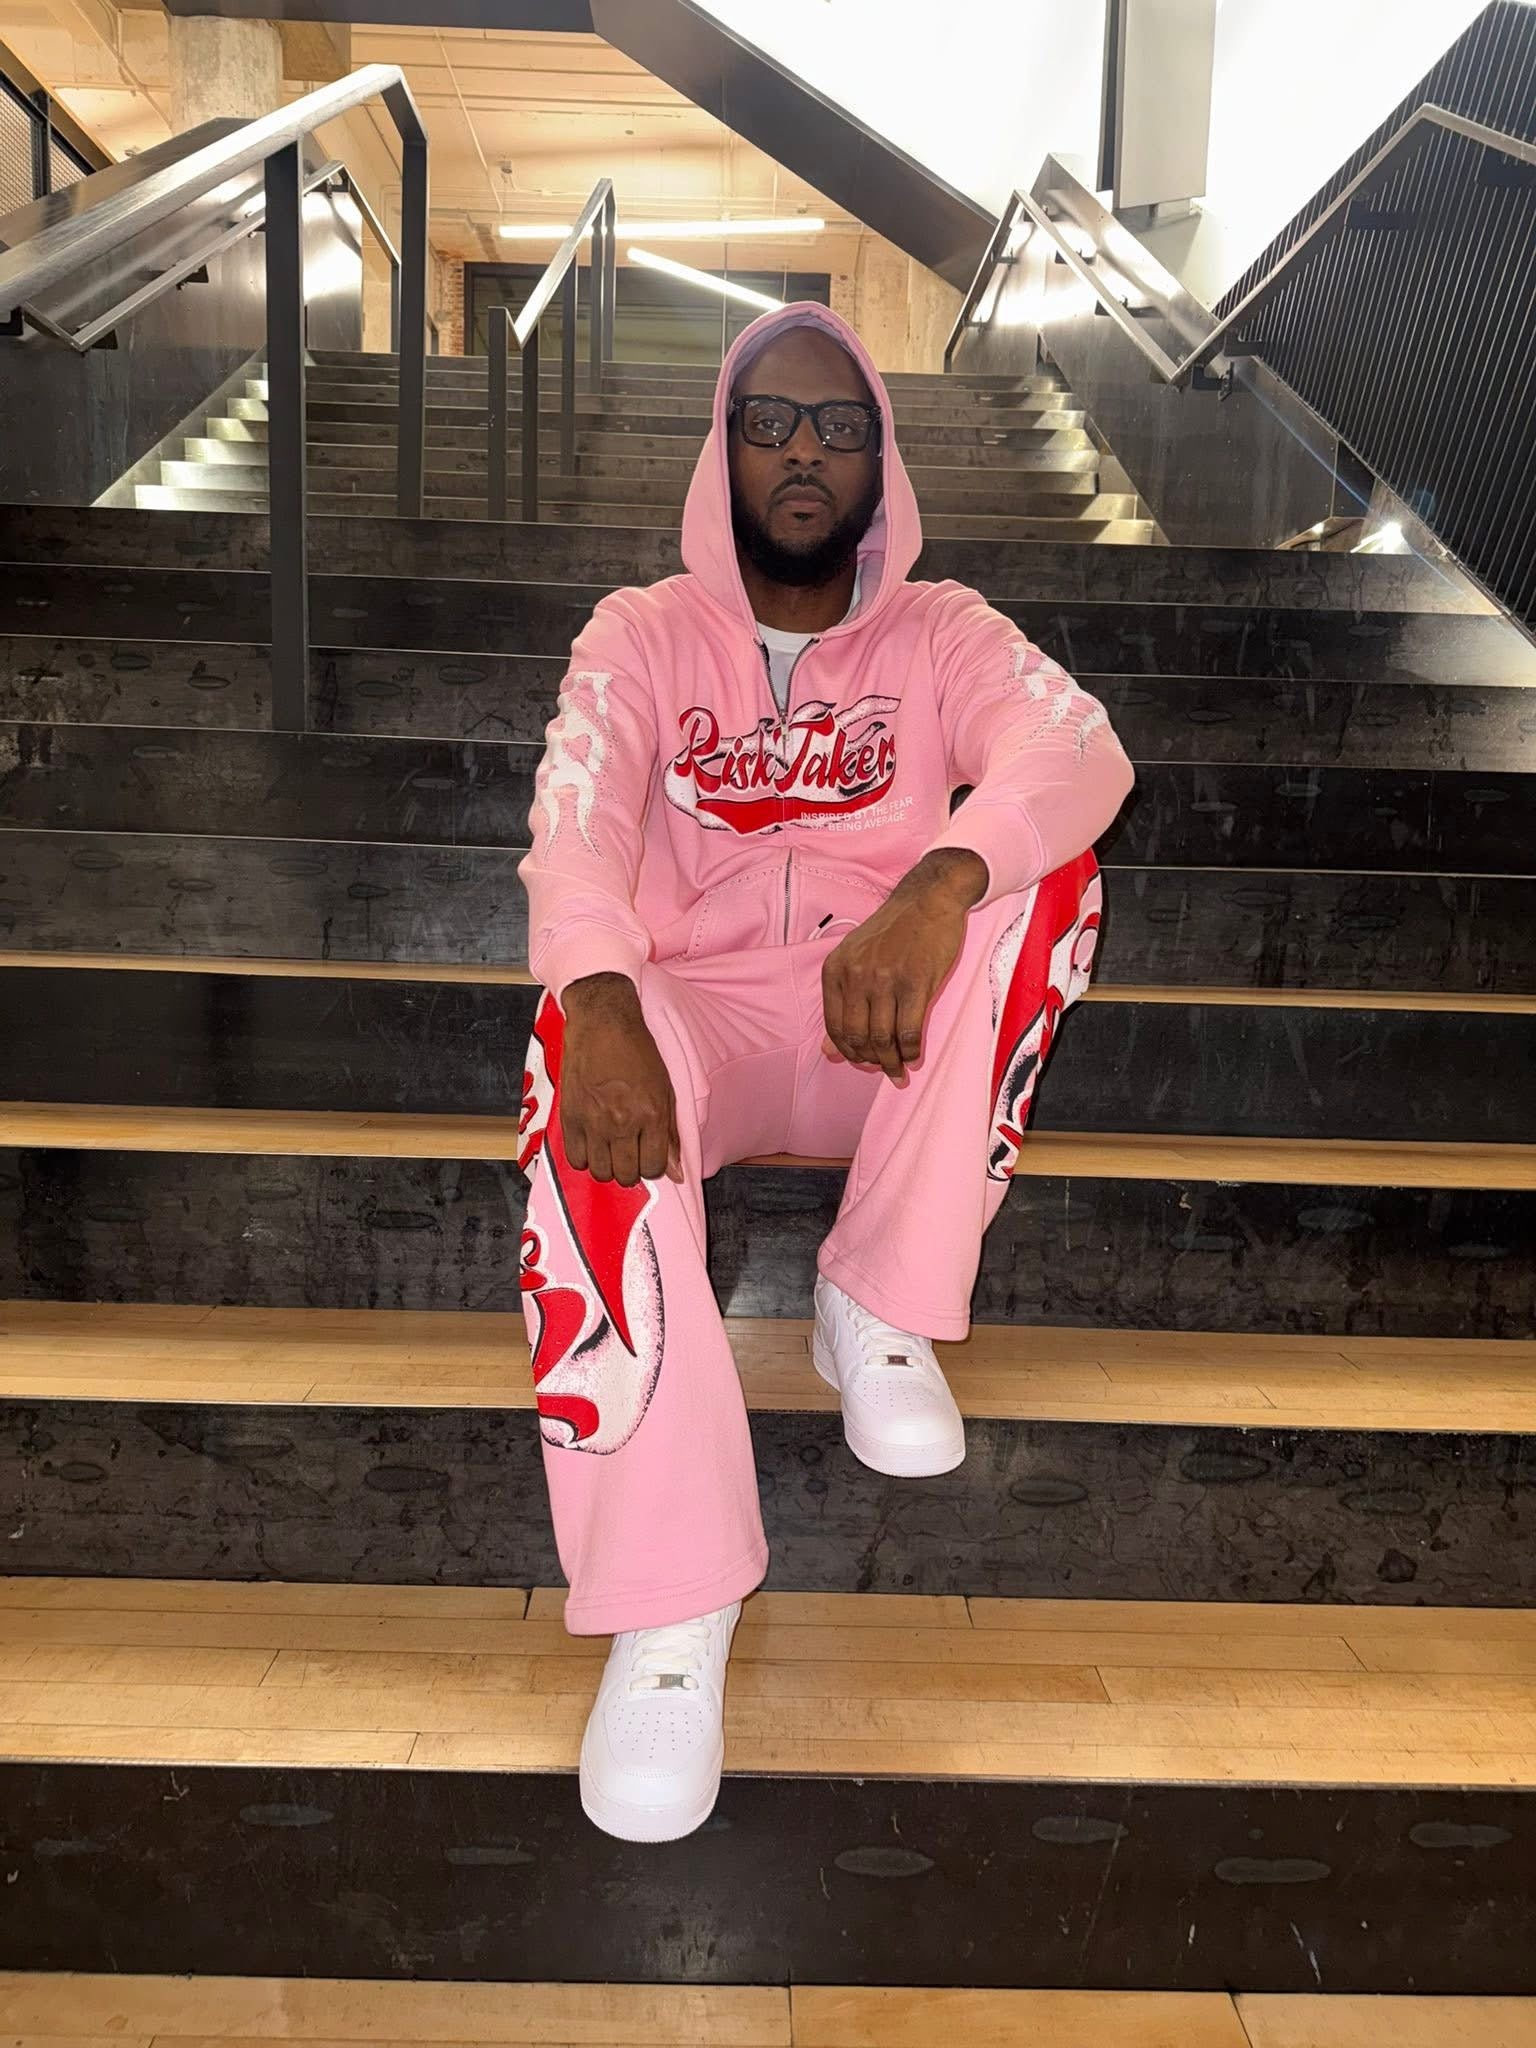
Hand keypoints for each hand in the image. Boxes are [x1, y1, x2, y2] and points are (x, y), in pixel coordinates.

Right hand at [558, 973, 682, 1185]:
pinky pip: (575, 1159)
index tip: (648, 1154)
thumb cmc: (637, 1051)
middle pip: (627, 1175)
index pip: (654, 1167)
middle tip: (629, 1152)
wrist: (602, 1022)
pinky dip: (584, 1157)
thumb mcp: (665, 1089)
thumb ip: (671, 1133)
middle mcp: (623, 1123)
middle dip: (631, 1169)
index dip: (653, 1165)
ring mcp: (593, 1122)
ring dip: (607, 1166)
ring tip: (609, 1148)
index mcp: (652, 1115)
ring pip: (601, 1172)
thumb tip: (678, 1172)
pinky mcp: (569, 1118)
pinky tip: (591, 1142)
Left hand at [821, 850, 987, 1081]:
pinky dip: (910, 1052)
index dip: (848, 1052)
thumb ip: (841, 1003)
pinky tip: (914, 1056)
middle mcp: (855, 976)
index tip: (863, 1061)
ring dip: (891, 1063)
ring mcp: (885, 980)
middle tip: (884, 1069)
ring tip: (899, 1070)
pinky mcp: (915, 983)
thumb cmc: (893, 931)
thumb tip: (828, 1051)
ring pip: (882, 1040)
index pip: (835, 1027)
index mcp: (835, 970)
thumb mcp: (855, 959)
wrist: (927, 901)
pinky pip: (909, 1032)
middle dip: (870, 1062)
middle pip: (857, 1038)